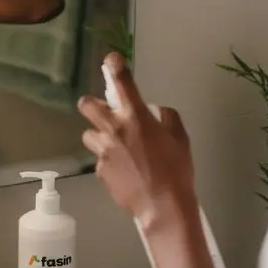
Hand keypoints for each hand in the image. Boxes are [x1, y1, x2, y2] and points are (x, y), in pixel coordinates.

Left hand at [78, 53, 197, 231]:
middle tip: (105, 113)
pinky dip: (109, 161)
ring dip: (100, 136)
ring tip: (116, 147)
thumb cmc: (176, 170)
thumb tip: (155, 113)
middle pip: (86, 105)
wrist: (163, 206)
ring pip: (89, 135)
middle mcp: (114, 129)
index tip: (112, 60)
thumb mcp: (180, 138)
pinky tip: (124, 171)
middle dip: (92, 105)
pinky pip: (99, 159)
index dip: (115, 66)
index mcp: (136, 117)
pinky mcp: (99, 171)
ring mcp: (103, 151)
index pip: (122, 82)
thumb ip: (166, 118)